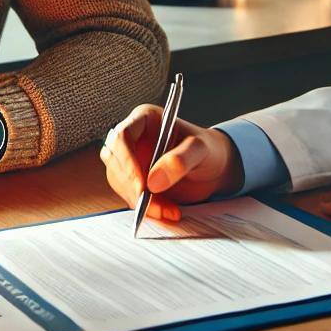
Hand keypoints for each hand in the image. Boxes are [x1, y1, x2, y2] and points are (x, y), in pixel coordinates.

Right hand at [100, 104, 243, 221]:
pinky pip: (129, 196)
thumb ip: (181, 160)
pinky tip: (166, 211)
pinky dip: (146, 208)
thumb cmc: (209, 150)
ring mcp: (132, 160)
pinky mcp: (134, 180)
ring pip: (119, 182)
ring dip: (139, 201)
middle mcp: (134, 138)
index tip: (141, 186)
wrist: (214, 169)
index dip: (127, 161)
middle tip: (151, 205)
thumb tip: (154, 180)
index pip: (122, 136)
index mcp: (145, 119)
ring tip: (168, 210)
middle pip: (116, 162)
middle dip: (132, 187)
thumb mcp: (201, 150)